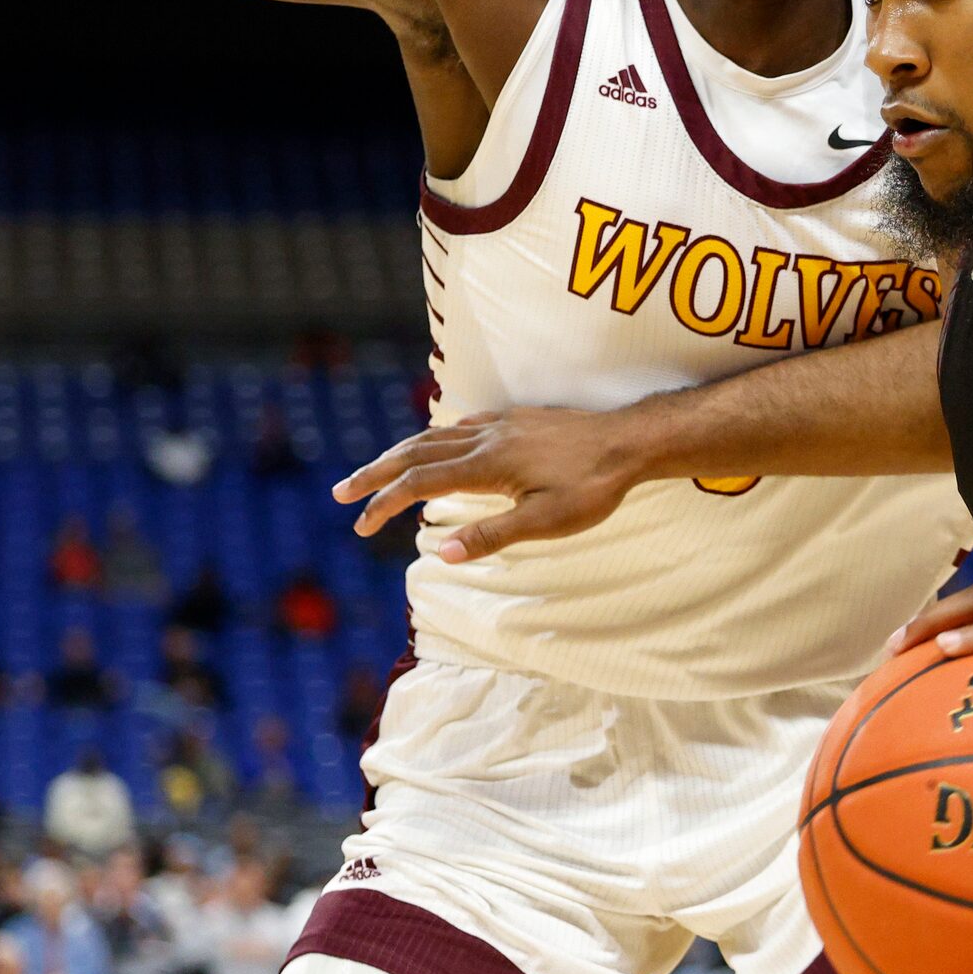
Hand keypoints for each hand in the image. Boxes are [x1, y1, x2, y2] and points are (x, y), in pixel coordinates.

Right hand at [334, 407, 644, 562]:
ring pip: (435, 436)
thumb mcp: (546, 522)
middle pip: (415, 452)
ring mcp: (500, 425)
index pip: (420, 483)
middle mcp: (486, 438)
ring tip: (375, 471)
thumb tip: (438, 554)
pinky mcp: (516, 419)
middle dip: (375, 473)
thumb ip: (491, 535)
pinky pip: (459, 426)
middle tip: (341, 492)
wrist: (631, 441)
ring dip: (399, 454)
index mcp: (487, 465)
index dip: (384, 503)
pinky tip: (434, 446)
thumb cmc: (592, 487)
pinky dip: (433, 438)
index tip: (360, 525)